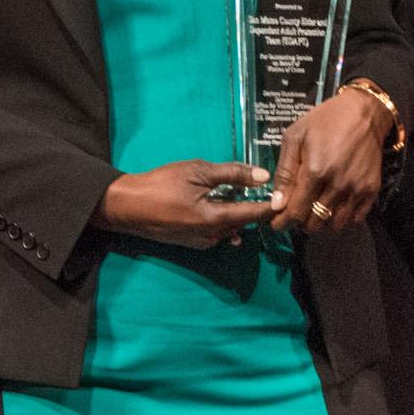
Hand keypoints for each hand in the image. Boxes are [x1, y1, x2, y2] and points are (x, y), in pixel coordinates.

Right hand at [99, 161, 274, 246]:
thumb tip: (263, 176)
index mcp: (214, 219)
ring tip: (244, 195)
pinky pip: (217, 233)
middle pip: (244, 224)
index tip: (286, 196)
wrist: (127, 206)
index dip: (271, 205)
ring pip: (231, 229)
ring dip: (239, 214)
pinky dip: (224, 220)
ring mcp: (201, 242)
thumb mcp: (197, 172)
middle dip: (256, 209)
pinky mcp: (192, 243)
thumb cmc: (160, 185)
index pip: (253, 214)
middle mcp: (211, 236)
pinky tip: (221, 205)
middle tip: (267, 192)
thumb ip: (232, 174)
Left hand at [265, 90, 391, 232]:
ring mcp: (356, 189)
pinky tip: (336, 205)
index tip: (277, 222)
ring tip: (315, 208)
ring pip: (335, 224)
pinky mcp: (371, 189)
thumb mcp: (295, 137)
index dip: (283, 221)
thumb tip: (277, 204)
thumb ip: (284, 172)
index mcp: (315, 171)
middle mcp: (337, 185)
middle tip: (297, 210)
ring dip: (322, 221)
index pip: (295, 211)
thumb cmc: (325, 120)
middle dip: (301, 221)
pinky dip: (344, 217)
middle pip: (314, 222)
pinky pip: (356, 218)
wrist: (364, 112)